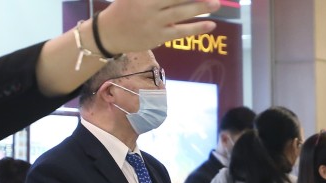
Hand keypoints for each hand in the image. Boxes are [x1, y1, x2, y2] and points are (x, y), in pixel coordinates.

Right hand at [100, 0, 220, 53]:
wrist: (110, 33)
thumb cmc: (124, 8)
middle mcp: (147, 4)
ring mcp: (154, 21)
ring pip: (180, 12)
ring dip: (200, 7)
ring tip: (216, 3)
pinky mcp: (159, 36)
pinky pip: (181, 32)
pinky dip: (196, 28)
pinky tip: (211, 25)